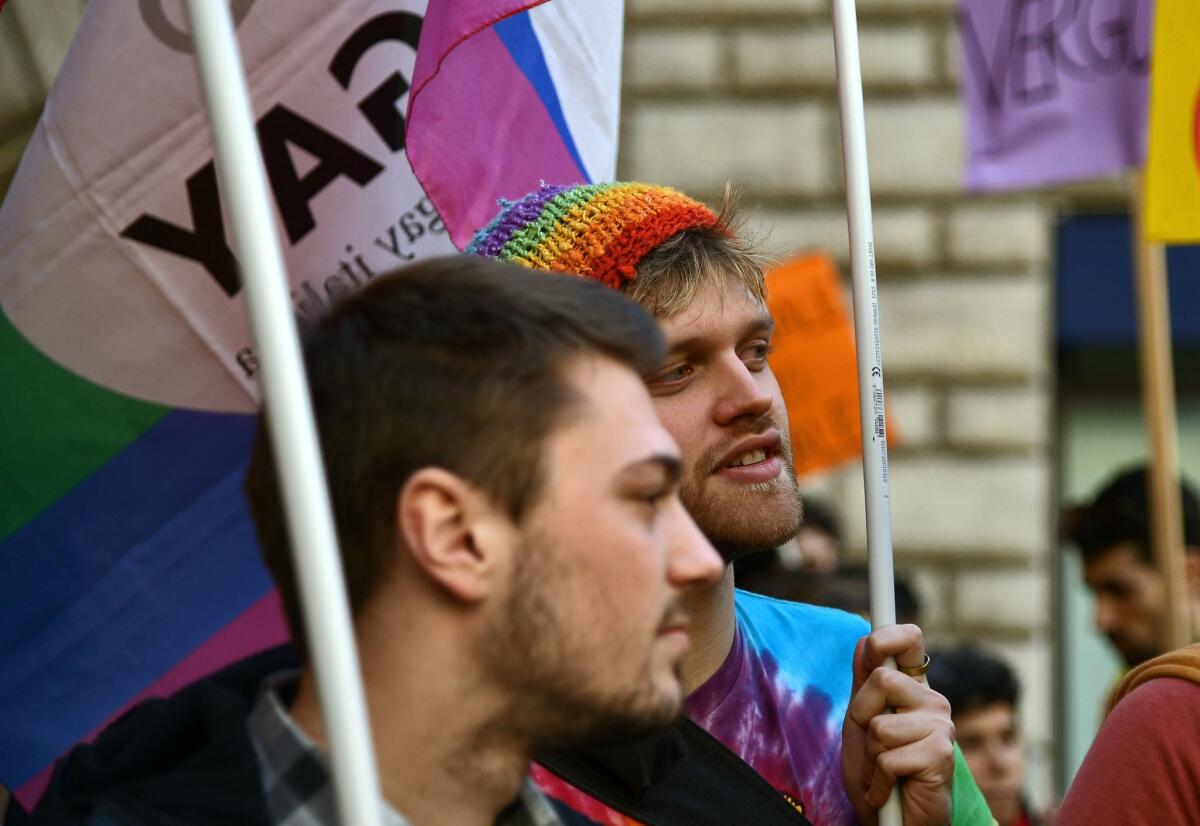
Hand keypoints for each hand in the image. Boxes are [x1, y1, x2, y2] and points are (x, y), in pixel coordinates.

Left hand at [841, 624, 954, 825]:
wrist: (890, 821)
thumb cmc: (877, 774)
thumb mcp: (860, 723)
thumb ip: (864, 685)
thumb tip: (866, 640)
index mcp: (913, 689)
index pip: (909, 641)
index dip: (888, 635)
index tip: (874, 645)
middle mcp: (932, 701)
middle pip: (880, 679)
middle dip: (862, 716)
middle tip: (872, 745)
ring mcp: (941, 726)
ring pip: (879, 724)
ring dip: (871, 756)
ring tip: (883, 771)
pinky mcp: (941, 753)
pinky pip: (887, 757)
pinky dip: (879, 780)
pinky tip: (889, 789)